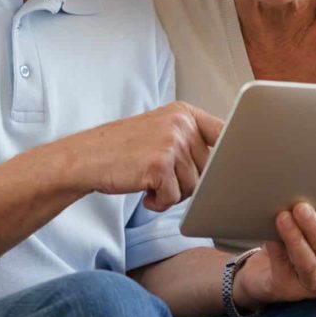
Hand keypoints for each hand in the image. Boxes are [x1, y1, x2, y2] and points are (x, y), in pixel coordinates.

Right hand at [64, 101, 223, 211]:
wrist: (85, 158)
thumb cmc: (123, 150)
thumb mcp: (160, 132)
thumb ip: (190, 140)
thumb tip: (227, 165)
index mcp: (183, 113)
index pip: (225, 132)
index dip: (230, 155)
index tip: (229, 168)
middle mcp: (180, 123)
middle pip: (209, 169)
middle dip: (189, 182)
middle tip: (162, 178)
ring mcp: (170, 142)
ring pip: (193, 187)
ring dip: (172, 193)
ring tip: (149, 182)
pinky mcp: (159, 164)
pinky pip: (174, 198)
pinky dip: (159, 203)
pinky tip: (144, 193)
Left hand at [233, 204, 315, 308]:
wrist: (266, 273)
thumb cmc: (296, 243)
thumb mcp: (310, 231)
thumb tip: (306, 191)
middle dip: (314, 228)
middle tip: (301, 208)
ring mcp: (311, 284)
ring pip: (305, 261)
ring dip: (294, 237)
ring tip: (283, 217)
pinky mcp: (288, 288)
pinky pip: (282, 266)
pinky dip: (276, 247)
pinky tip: (269, 233)